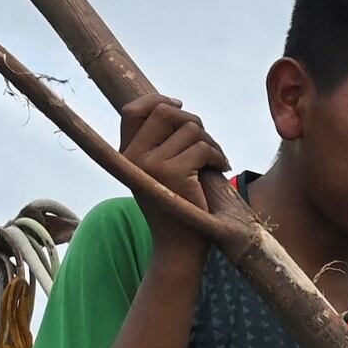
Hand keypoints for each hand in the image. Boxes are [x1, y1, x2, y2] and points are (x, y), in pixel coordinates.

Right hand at [118, 92, 226, 237]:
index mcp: (125, 155)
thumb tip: (173, 107)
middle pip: (165, 112)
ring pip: (190, 129)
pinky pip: (203, 148)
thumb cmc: (176, 209)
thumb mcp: (158, 175)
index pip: (132, 111)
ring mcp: (151, 165)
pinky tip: (222, 168)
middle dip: (192, 120)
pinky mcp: (173, 173)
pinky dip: (218, 155)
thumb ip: (158, 145)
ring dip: (211, 142)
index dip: (157, 100)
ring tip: (216, 160)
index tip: (178, 104)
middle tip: (207, 141)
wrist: (179, 247)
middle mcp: (133, 157)